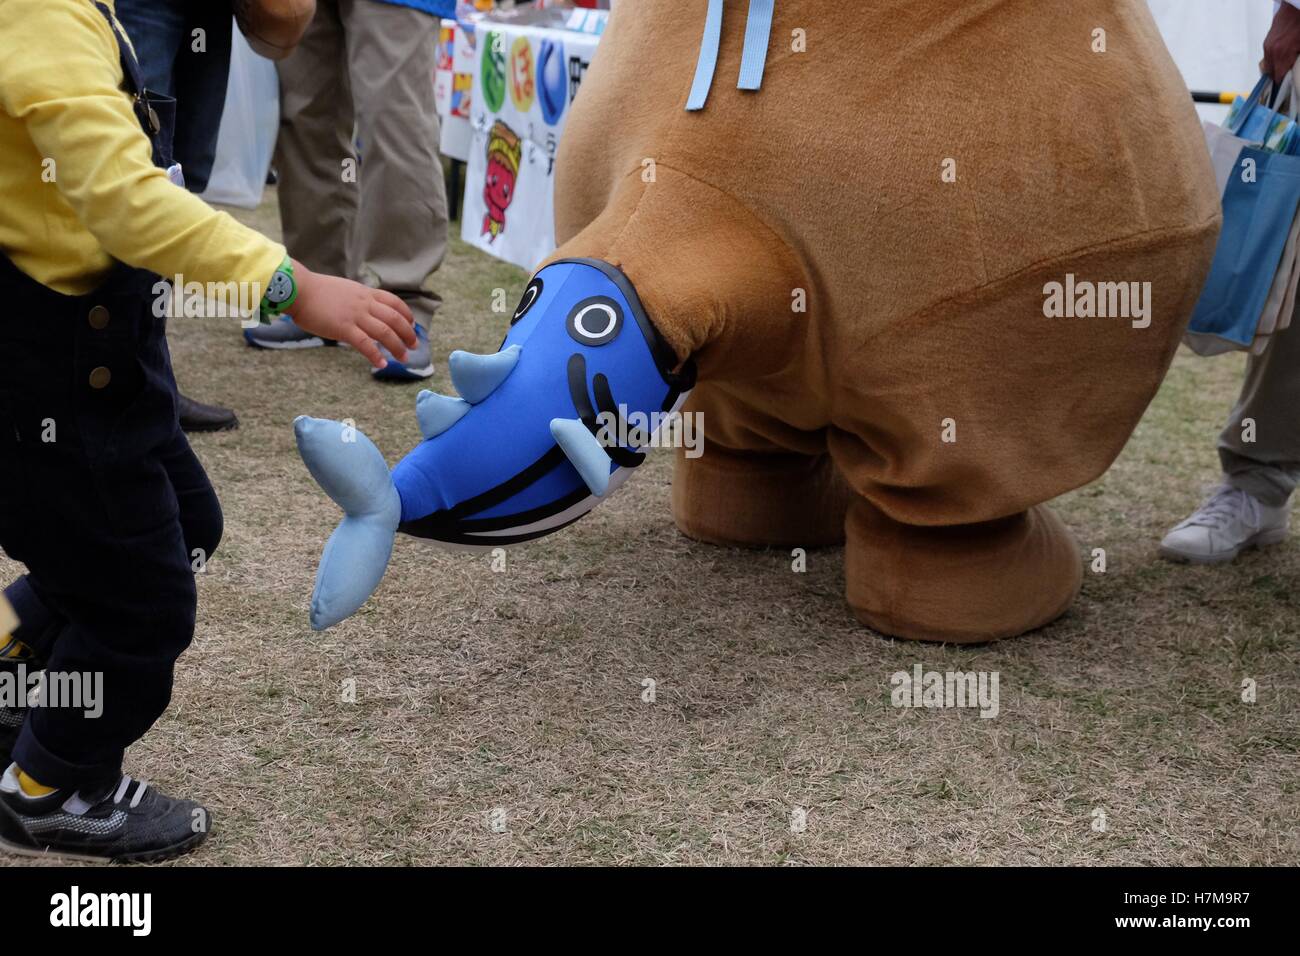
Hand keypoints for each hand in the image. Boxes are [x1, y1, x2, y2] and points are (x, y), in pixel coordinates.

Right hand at [287, 261, 416, 369]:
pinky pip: (365, 344)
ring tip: (404, 358)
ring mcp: (355, 316)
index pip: (394, 302)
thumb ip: (357, 299)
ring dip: (397, 347)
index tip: (412, 325)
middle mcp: (364, 303)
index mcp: (365, 293)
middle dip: (408, 333)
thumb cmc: (316, 291)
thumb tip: (364, 309)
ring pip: (385, 332)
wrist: (298, 289)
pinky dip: (376, 355)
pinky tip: (382, 364)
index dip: (406, 315)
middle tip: (414, 345)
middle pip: (395, 319)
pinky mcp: (343, 328)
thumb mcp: (344, 289)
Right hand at [1263, 2, 1299, 84]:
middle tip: (1287, 78)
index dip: (1282, 85)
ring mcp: (1267, 46)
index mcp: (1282, 54)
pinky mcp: (1267, 40)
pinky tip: (1283, 54)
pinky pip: (1268, 55)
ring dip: (1275, 67)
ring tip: (1285, 66)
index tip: (1286, 89)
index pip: (1278, 77)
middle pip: (1270, 73)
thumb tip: (1294, 69)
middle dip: (1278, 77)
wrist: (1296, 5)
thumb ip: (1296, 60)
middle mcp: (1271, 52)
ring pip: (1267, 65)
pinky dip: (1274, 58)